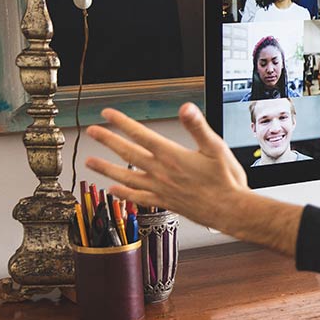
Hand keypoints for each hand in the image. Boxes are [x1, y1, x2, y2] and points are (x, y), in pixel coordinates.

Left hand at [85, 103, 248, 230]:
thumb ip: (198, 127)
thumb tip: (186, 108)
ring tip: (90, 162)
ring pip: (126, 176)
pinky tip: (113, 190)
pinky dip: (122, 194)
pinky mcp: (164, 202)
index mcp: (172, 155)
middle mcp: (161, 172)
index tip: (108, 114)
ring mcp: (160, 188)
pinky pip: (137, 197)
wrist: (230, 210)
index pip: (141, 135)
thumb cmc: (226, 181)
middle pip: (128, 153)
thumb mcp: (216, 147)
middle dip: (108, 141)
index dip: (122, 123)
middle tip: (92, 132)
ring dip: (106, 168)